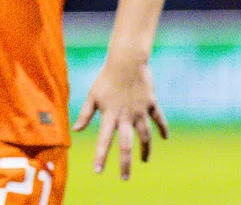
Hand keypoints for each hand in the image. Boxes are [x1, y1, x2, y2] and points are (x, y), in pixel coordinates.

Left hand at [73, 56, 167, 180]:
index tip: (98, 171)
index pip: (104, 140)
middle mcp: (125, 116)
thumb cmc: (106, 78)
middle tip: (125, 179)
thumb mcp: (93, 95)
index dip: (101, 156)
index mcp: (110, 115)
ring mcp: (140, 111)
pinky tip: (165, 138)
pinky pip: (159, 119)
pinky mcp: (151, 104)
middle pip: (127, 145)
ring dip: (145, 150)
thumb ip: (85, 113)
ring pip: (145, 136)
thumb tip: (76, 129)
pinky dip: (163, 128)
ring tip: (144, 160)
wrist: (126, 61)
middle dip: (125, 163)